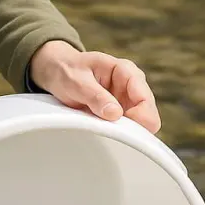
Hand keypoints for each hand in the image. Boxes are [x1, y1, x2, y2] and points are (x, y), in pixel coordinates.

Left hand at [28, 40, 160, 132]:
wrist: (58, 72)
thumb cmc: (67, 71)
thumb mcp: (76, 81)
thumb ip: (95, 96)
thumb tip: (115, 114)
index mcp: (125, 71)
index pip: (145, 98)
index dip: (140, 117)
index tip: (126, 132)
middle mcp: (132, 85)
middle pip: (147, 114)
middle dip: (133, 126)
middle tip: (111, 134)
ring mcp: (127, 100)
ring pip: (139, 124)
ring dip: (124, 131)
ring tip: (102, 130)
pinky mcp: (120, 112)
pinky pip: (127, 128)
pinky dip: (118, 133)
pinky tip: (103, 132)